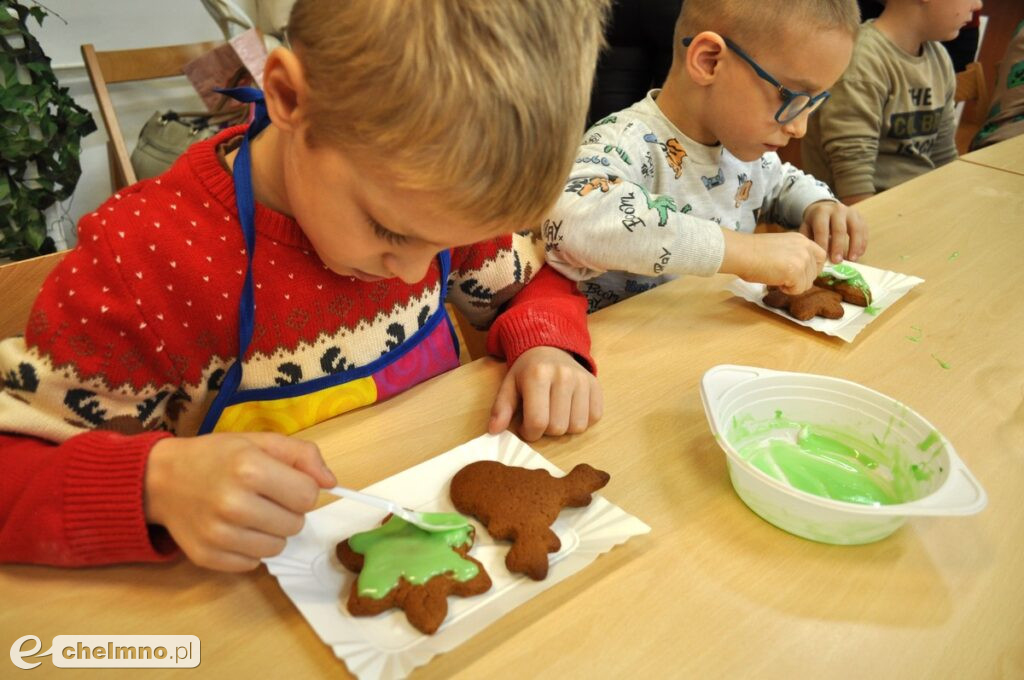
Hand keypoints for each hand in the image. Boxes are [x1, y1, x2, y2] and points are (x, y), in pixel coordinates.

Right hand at [144, 432, 336, 571]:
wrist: (162, 479)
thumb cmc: (216, 457)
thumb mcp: (260, 442)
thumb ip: (302, 455)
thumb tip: (331, 482)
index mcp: (250, 468)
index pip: (308, 496)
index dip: (302, 488)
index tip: (284, 482)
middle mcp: (234, 504)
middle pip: (295, 524)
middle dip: (287, 510)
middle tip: (264, 497)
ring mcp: (219, 534)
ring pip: (277, 547)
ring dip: (271, 532)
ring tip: (251, 513)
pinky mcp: (208, 557)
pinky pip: (253, 563)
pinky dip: (250, 548)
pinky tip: (235, 529)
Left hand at [488, 346, 601, 441]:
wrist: (550, 347)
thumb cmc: (527, 370)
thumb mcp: (509, 385)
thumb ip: (501, 408)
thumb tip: (494, 430)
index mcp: (538, 376)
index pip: (537, 422)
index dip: (530, 433)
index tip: (526, 427)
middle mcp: (564, 376)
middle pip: (558, 427)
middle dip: (546, 430)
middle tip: (541, 417)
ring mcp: (583, 380)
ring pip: (577, 426)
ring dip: (565, 427)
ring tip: (555, 413)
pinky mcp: (596, 385)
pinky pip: (594, 418)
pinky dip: (581, 420)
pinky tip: (570, 409)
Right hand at [720, 229, 825, 293]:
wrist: (742, 253)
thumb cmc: (753, 252)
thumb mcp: (780, 247)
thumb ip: (794, 254)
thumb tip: (799, 271)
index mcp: (801, 239)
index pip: (821, 256)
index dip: (812, 268)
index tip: (800, 274)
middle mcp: (805, 248)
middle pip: (815, 273)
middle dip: (800, 279)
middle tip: (782, 276)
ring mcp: (802, 259)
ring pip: (807, 283)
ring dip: (792, 285)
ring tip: (776, 276)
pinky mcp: (796, 271)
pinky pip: (798, 289)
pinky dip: (787, 290)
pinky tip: (775, 281)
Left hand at [800, 200, 868, 262]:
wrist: (825, 208)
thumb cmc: (814, 223)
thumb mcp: (807, 227)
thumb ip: (809, 239)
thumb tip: (813, 255)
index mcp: (821, 212)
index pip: (822, 229)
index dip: (823, 244)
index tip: (824, 258)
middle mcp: (837, 210)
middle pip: (839, 229)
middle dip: (838, 247)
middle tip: (837, 261)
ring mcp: (850, 212)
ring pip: (856, 229)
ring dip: (855, 246)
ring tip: (852, 259)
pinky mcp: (860, 217)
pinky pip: (864, 230)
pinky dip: (862, 243)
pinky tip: (859, 254)